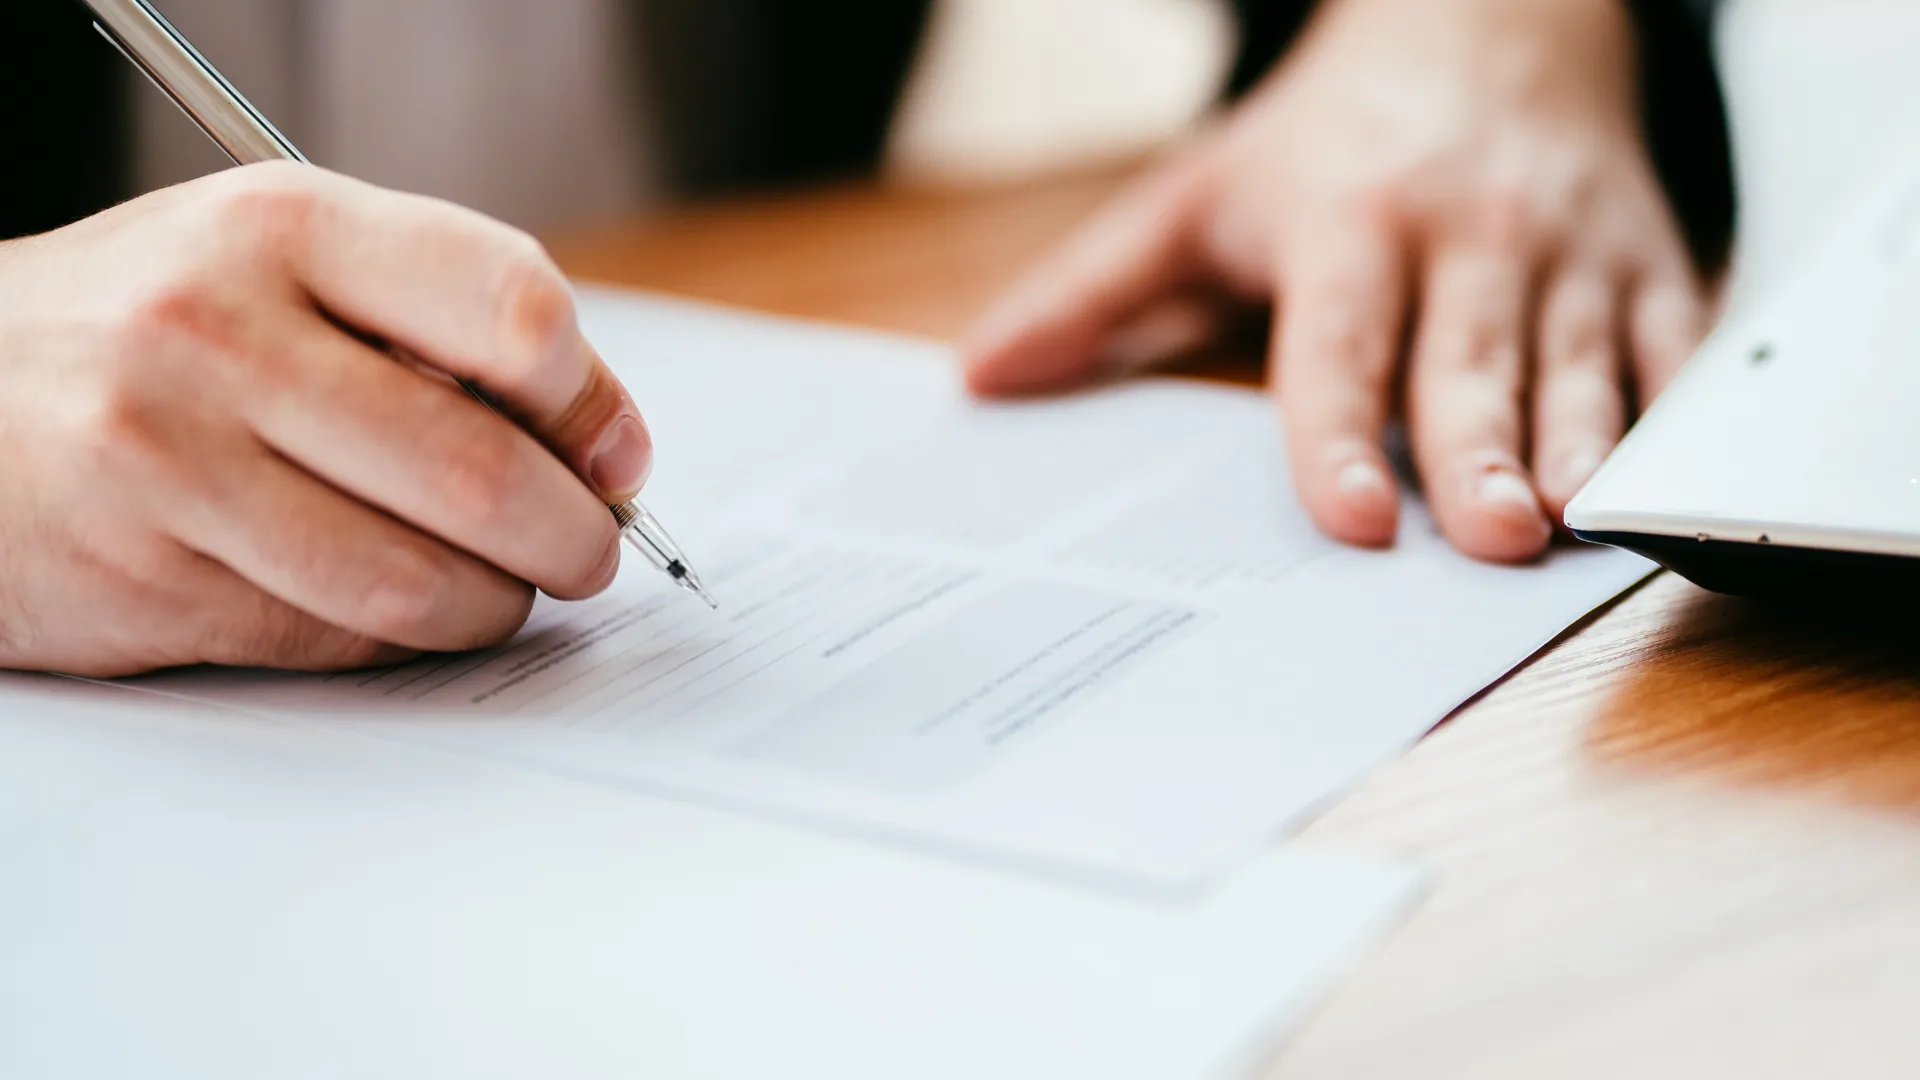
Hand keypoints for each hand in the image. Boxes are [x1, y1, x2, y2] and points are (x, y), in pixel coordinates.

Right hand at [0, 163, 651, 675]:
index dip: (591, 400)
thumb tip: (605, 441)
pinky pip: (338, 637)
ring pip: (418, 579)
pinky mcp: (144, 580)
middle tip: (588, 550)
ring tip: (504, 587)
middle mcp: (217, 335)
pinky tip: (406, 607)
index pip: (511, 307)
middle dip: (573, 535)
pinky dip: (406, 638)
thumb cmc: (154, 326)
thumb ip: (438, 319)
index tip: (613, 453)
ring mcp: (169, 464)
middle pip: (480, 469)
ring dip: (497, 602)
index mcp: (283, 228)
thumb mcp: (284, 260)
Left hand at [963, 0, 1706, 560]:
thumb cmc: (1328, 139)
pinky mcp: (1645, 261)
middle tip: (1487, 540)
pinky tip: (1654, 483)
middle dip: (1479, 451)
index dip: (1340, 431)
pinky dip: (1668, 412)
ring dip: (1580, 446)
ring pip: (1579, 360)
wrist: (1487, 24)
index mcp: (1347, 223)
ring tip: (1570, 527)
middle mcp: (1463, 234)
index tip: (1348, 513)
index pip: (1339, 343)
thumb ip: (1094, 290)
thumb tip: (982, 375)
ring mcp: (1565, 251)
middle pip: (1468, 359)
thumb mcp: (1196, 196)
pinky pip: (1672, 342)